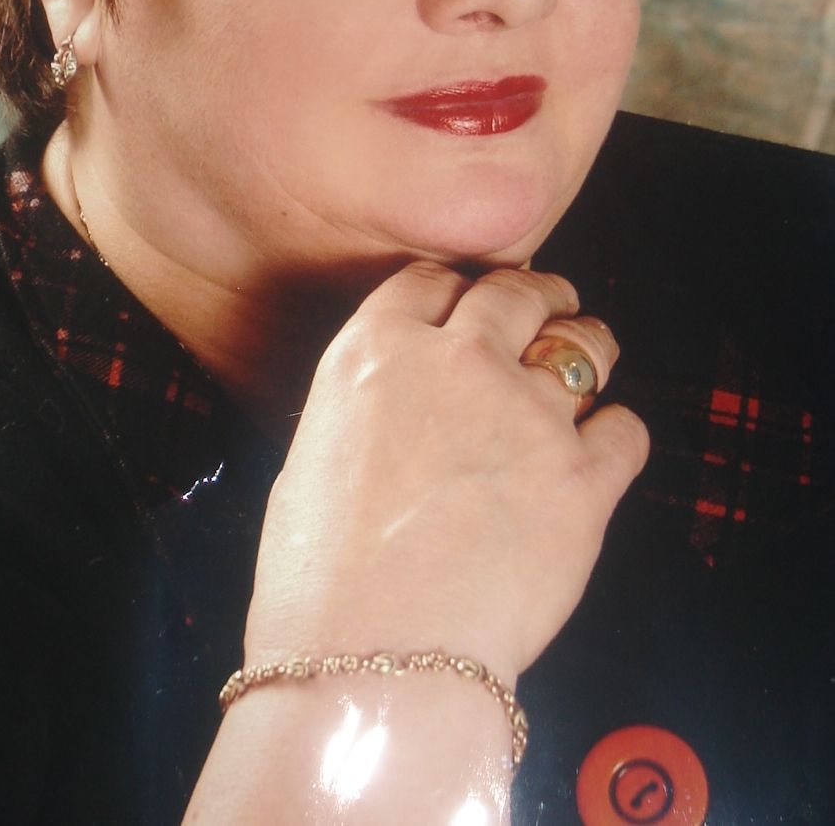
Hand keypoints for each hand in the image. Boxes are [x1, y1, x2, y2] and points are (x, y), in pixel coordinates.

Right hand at [243, 261, 648, 684]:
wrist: (374, 659)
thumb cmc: (319, 577)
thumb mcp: (314, 455)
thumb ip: (371, 406)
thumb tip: (403, 409)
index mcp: (378, 349)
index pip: (430, 279)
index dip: (455, 288)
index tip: (468, 301)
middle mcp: (458, 361)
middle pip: (516, 292)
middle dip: (535, 294)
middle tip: (546, 305)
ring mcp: (528, 415)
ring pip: (584, 345)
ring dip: (588, 345)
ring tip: (591, 355)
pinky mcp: (582, 477)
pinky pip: (626, 430)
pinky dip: (617, 435)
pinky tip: (603, 449)